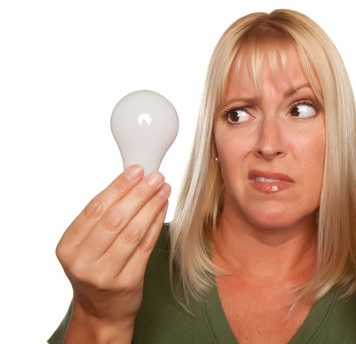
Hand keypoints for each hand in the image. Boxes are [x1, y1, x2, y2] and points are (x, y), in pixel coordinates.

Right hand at [56, 164, 170, 327]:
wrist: (102, 310)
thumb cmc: (96, 270)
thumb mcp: (86, 246)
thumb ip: (101, 218)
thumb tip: (130, 181)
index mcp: (68, 247)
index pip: (95, 209)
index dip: (118, 187)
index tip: (135, 171)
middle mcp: (82, 262)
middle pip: (114, 218)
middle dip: (138, 193)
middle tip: (155, 177)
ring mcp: (104, 274)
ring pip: (132, 231)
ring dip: (151, 206)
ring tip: (163, 189)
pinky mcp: (127, 282)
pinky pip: (145, 246)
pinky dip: (156, 223)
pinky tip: (163, 208)